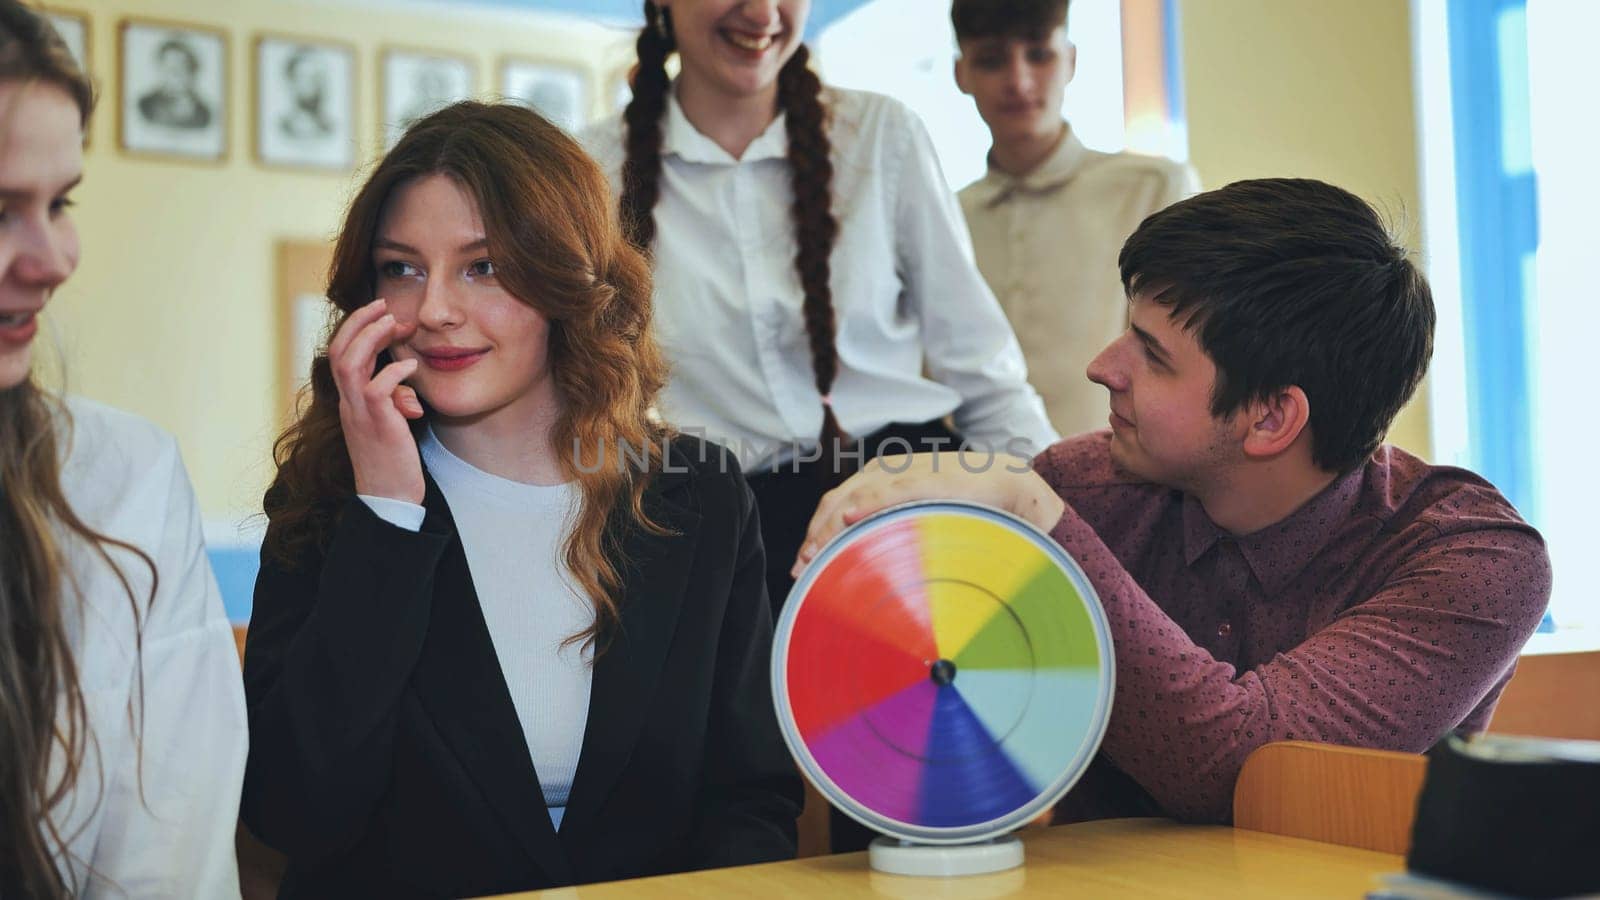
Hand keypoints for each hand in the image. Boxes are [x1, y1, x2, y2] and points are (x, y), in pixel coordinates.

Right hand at [329, 298, 425, 503]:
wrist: (390, 500)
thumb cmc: (394, 461)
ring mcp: (361, 416)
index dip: (356, 330)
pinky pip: (378, 391)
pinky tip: (412, 366)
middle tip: (383, 305)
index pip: (341, 356)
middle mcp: (349, 406)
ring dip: (371, 338)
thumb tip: (404, 374)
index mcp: (350, 402)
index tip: (381, 315)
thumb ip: (393, 395)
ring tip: (393, 322)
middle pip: (340, 353)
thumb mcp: (390, 422)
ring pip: (351, 366)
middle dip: (358, 323)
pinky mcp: (379, 427)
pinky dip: (394, 373)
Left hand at [789, 451, 1065, 577]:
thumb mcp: (919, 519)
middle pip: (836, 502)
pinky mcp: (928, 479)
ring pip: (854, 498)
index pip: (835, 504)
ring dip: (831, 528)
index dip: (815, 533)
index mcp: (881, 478)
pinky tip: (851, 520)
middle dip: (815, 536)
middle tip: (802, 569)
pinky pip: (890, 492)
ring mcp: (906, 473)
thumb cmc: (965, 506)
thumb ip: (891, 530)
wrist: (1009, 486)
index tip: (802, 565)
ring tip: (815, 556)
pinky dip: (867, 505)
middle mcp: (887, 471)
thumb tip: (865, 566)